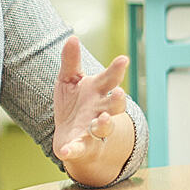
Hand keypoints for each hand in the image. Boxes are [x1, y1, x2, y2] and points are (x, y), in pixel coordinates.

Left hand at [52, 36, 128, 165]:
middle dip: (119, 100)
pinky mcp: (81, 146)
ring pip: (104, 128)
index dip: (117, 70)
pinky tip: (66, 151)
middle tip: (120, 93)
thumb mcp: (68, 80)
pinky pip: (80, 149)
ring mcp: (93, 130)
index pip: (110, 79)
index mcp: (98, 91)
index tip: (123, 60)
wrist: (69, 136)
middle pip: (115, 105)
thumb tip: (72, 38)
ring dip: (104, 124)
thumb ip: (71, 61)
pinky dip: (74, 151)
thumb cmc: (73, 104)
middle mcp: (100, 110)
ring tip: (102, 119)